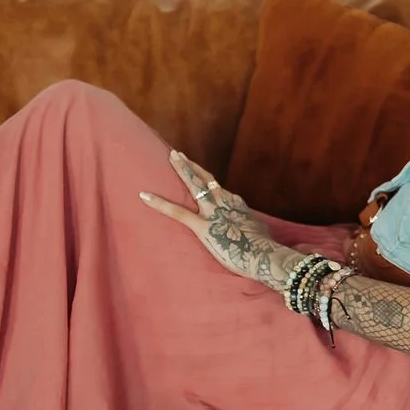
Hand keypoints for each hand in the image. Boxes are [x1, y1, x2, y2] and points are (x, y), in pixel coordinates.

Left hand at [138, 148, 297, 289]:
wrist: (264, 255)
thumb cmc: (265, 247)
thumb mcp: (262, 230)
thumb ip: (254, 225)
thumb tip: (257, 229)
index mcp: (236, 204)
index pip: (219, 190)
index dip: (208, 183)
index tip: (201, 177)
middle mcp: (224, 202)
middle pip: (205, 179)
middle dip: (190, 166)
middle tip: (177, 154)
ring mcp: (212, 212)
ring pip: (194, 185)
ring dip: (182, 170)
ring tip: (170, 157)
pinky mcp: (202, 226)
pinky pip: (177, 212)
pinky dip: (159, 203)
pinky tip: (144, 195)